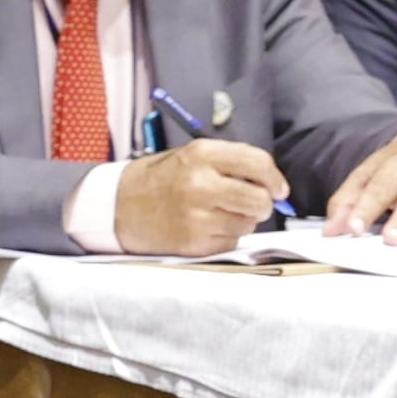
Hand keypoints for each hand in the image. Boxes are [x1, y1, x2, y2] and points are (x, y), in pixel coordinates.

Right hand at [116, 134, 289, 255]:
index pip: (258, 163)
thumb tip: (269, 181)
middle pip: (259, 199)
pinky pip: (231, 241)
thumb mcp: (189, 156)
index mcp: (201, 154)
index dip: (275, 178)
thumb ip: (228, 163)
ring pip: (248, 224)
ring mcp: (197, 216)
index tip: (279, 188)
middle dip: (263, 204)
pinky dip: (226, 237)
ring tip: (221, 214)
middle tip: (254, 204)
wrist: (117, 207)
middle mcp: (201, 184)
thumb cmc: (159, 179)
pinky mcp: (194, 243)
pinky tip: (206, 228)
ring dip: (243, 221)